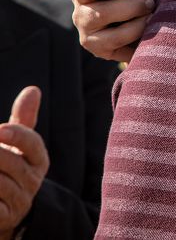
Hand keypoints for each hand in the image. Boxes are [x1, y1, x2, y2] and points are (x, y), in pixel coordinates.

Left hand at [0, 87, 48, 238]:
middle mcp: (32, 180)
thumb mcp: (17, 146)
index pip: (32, 143)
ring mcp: (19, 201)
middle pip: (10, 162)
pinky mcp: (4, 219)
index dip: (17, 136)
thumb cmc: (9, 168)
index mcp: (38, 159)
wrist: (6, 209)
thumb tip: (33, 89)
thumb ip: (23, 120)